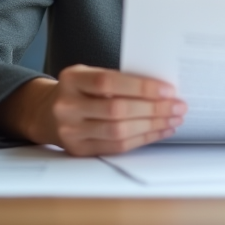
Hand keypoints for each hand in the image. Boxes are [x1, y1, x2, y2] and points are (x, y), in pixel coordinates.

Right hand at [0, 65, 186, 155]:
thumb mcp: (88, 74)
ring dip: (152, 126)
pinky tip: (159, 131)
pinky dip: (142, 139)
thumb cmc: (78, 90)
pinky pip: (116, 146)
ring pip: (118, 131)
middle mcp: (67, 106)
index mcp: (71, 79)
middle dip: (154, 109)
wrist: (45, 113)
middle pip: (117, 110)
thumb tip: (161, 88)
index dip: (141, 87)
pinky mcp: (78, 150)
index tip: (168, 89)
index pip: (109, 82)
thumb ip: (117, 79)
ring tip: (173, 119)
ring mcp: (70, 131)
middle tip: (178, 106)